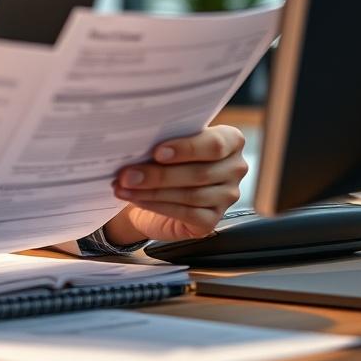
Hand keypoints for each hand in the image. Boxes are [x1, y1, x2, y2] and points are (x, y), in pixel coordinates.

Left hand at [102, 125, 247, 244]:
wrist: (158, 189)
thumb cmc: (166, 158)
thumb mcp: (168, 142)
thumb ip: (165, 140)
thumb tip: (139, 142)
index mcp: (230, 140)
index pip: (215, 145)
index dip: (186, 149)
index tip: (156, 152)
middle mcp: (235, 168)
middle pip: (199, 173)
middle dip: (159, 174)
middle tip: (128, 174)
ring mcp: (227, 197)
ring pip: (190, 195)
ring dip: (152, 191)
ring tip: (125, 186)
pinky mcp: (212, 220)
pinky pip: (186, 214)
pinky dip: (157, 206)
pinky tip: (136, 199)